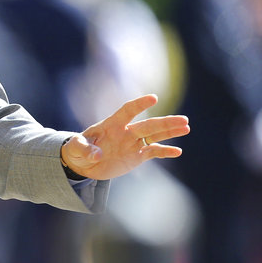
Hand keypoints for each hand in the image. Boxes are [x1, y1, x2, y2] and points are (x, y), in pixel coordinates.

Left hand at [61, 94, 190, 179]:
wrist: (84, 163)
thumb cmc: (77, 150)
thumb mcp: (75, 148)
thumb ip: (84, 149)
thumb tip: (97, 154)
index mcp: (111, 124)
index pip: (127, 111)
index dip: (139, 104)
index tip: (153, 98)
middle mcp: (125, 132)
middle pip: (148, 125)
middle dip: (165, 122)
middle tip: (184, 120)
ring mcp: (133, 143)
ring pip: (154, 135)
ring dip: (170, 132)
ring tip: (186, 127)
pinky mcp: (137, 156)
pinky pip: (153, 152)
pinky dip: (165, 151)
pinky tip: (178, 151)